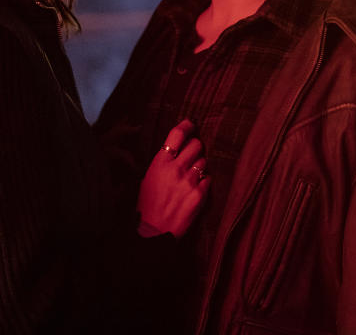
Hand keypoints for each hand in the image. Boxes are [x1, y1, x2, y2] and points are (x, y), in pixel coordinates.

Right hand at [136, 119, 209, 237]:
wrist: (153, 231)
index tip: (191, 125)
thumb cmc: (147, 205)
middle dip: (196, 148)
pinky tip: (193, 191)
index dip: (187, 126)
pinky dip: (203, 183)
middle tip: (192, 155)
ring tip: (189, 178)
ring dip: (199, 167)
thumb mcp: (148, 177)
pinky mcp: (200, 195)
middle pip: (197, 144)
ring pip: (204, 161)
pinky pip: (208, 179)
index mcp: (160, 163)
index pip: (177, 134)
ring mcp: (189, 182)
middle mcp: (176, 169)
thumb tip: (176, 147)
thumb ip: (163, 161)